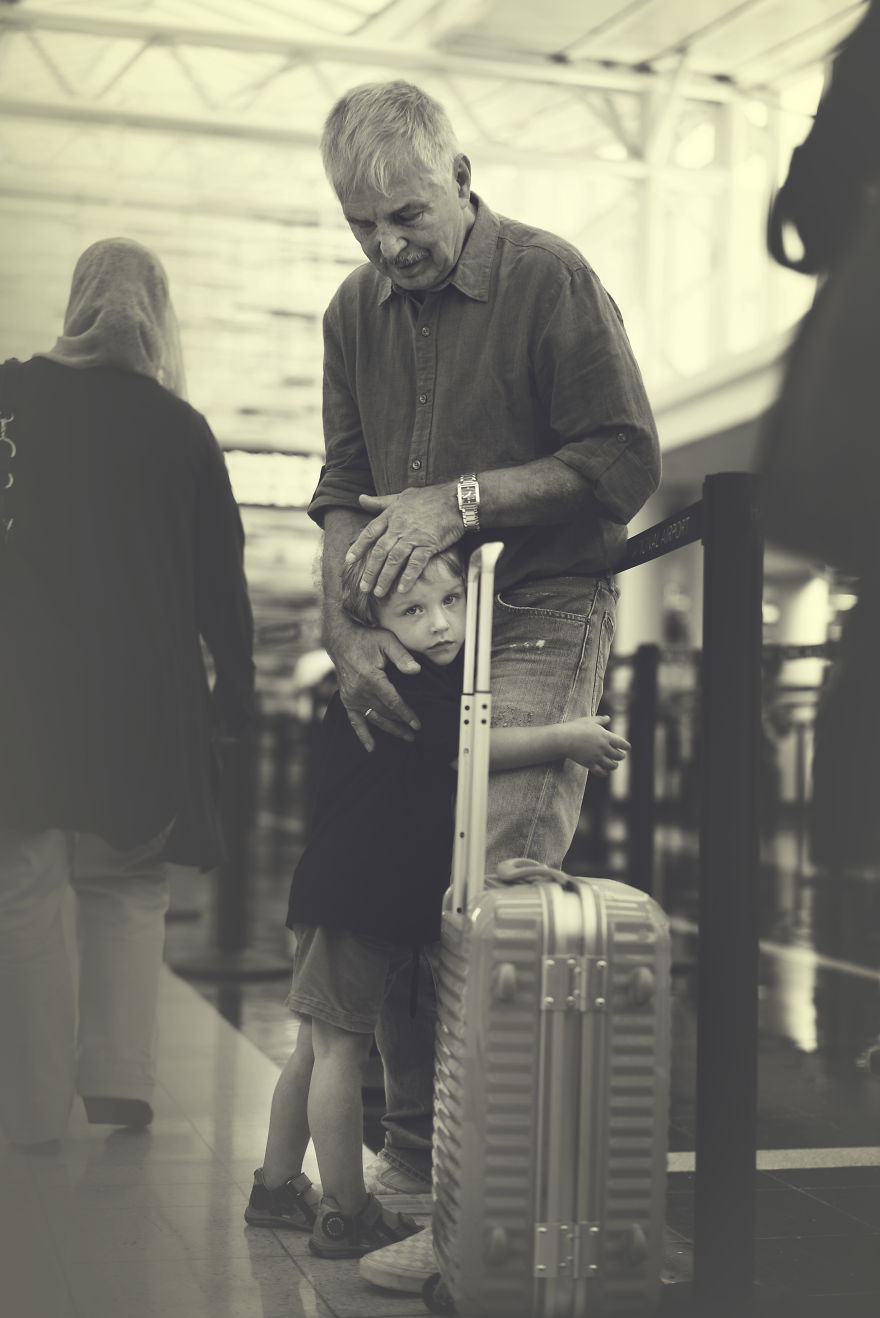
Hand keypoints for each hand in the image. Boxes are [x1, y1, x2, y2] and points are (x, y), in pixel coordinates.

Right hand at [325, 609, 421, 751]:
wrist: (340, 640)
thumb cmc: (366, 638)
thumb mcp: (386, 640)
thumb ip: (402, 656)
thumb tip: (416, 671)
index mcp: (371, 679)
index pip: (393, 701)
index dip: (406, 714)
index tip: (417, 725)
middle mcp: (360, 691)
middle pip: (385, 712)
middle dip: (401, 723)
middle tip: (415, 733)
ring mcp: (352, 697)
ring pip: (374, 718)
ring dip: (390, 729)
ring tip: (405, 737)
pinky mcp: (347, 699)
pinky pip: (354, 721)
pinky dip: (363, 735)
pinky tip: (371, 748)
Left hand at [345, 485, 462, 596]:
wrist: (455, 500)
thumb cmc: (430, 497)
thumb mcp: (402, 496)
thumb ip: (381, 502)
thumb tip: (361, 499)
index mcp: (391, 516)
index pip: (369, 533)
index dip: (358, 547)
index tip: (348, 561)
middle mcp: (399, 527)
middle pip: (379, 551)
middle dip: (370, 571)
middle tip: (363, 587)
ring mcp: (413, 537)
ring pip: (394, 560)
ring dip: (385, 578)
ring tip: (379, 592)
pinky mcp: (428, 544)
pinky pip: (416, 563)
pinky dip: (408, 577)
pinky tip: (402, 589)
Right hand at [565, 715, 629, 775]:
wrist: (564, 739)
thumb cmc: (576, 727)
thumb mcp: (590, 721)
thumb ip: (601, 720)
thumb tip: (608, 718)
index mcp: (606, 736)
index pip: (622, 743)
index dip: (626, 746)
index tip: (627, 748)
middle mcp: (604, 747)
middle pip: (618, 755)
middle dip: (621, 756)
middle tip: (621, 756)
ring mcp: (597, 757)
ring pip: (611, 765)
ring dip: (614, 765)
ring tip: (614, 765)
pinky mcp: (589, 764)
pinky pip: (601, 771)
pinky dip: (604, 773)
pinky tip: (605, 772)